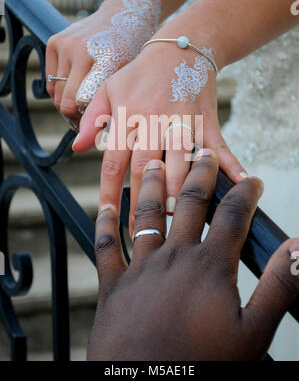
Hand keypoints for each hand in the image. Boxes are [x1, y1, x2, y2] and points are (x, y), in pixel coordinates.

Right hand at [46, 0, 159, 126]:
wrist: (123, 13)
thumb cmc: (130, 50)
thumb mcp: (128, 76)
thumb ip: (112, 100)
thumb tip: (92, 135)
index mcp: (107, 58)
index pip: (85, 102)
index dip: (88, 120)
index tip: (93, 128)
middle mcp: (82, 49)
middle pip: (67, 101)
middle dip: (75, 116)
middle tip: (87, 122)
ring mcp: (66, 44)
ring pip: (56, 94)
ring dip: (66, 104)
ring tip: (81, 106)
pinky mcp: (54, 41)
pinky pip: (50, 80)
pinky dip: (60, 90)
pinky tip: (75, 89)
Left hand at [73, 25, 245, 233]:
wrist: (179, 47)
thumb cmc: (140, 72)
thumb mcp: (109, 89)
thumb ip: (92, 119)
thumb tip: (76, 149)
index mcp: (128, 116)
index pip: (115, 162)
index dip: (111, 193)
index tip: (110, 220)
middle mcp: (154, 120)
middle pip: (148, 169)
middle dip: (145, 203)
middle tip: (145, 234)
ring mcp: (183, 120)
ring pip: (182, 162)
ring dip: (182, 192)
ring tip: (179, 222)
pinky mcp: (206, 119)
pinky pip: (218, 144)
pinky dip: (231, 163)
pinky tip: (241, 182)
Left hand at [87, 153, 298, 360]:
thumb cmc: (202, 364)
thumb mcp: (253, 332)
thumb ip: (278, 286)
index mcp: (208, 266)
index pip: (232, 217)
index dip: (245, 194)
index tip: (252, 181)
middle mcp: (173, 257)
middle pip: (188, 202)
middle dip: (198, 173)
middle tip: (202, 152)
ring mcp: (140, 268)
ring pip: (146, 214)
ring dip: (150, 185)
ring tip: (154, 162)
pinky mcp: (113, 285)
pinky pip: (107, 247)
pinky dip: (105, 224)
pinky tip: (106, 207)